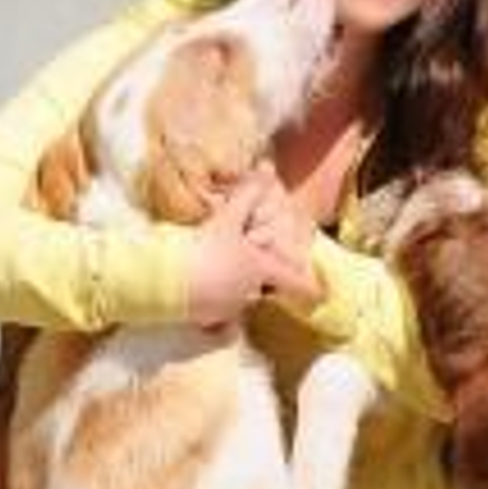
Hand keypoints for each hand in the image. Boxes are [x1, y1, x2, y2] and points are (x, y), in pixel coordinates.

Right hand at [185, 169, 317, 327]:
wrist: (168, 281)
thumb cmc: (204, 250)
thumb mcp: (226, 219)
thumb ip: (247, 196)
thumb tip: (266, 169)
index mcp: (261, 270)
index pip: (297, 283)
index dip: (310, 286)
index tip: (319, 291)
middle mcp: (252, 293)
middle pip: (266, 288)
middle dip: (261, 278)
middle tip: (249, 262)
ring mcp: (231, 308)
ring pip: (241, 298)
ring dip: (236, 287)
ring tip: (219, 271)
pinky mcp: (209, 319)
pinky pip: (219, 313)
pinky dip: (215, 301)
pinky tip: (201, 290)